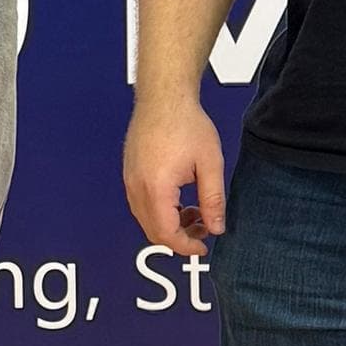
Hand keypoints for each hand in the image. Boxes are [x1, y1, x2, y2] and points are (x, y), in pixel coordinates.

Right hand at [124, 93, 228, 249]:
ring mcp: (129, 180)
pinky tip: (178, 199)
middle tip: (203, 228)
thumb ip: (213, 200)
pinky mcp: (129, 173)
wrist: (164, 97)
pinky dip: (159, 211)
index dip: (186, 246)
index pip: (167, 234)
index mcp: (156, 188)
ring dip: (169, 223)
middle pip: (153, 231)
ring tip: (194, 210)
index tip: (202, 247)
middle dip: (179, 236)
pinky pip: (140, 204)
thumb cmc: (185, 123)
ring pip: (145, 219)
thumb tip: (216, 228)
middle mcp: (136, 187)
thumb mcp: (210, 164)